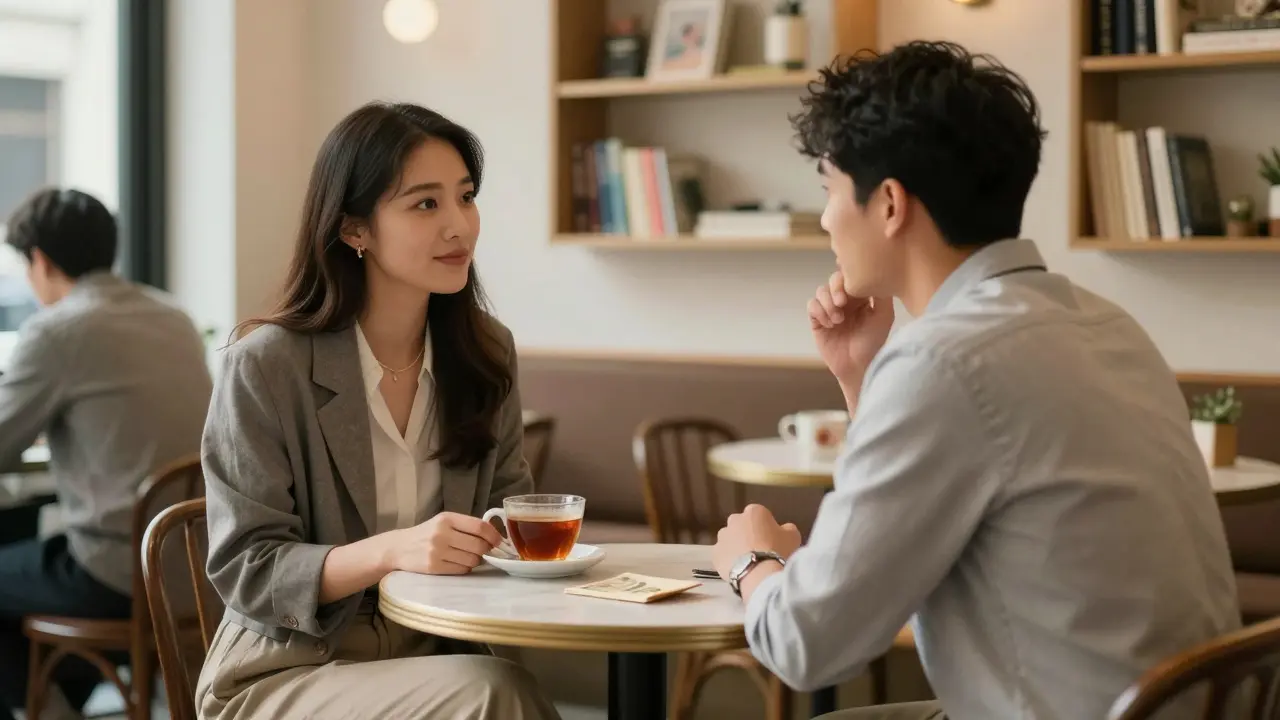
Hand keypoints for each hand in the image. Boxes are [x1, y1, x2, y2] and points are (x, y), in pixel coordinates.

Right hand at [387, 512, 505, 575]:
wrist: (398, 548)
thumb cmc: (426, 534)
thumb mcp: (443, 522)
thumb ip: (465, 526)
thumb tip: (494, 536)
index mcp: (447, 518)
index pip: (479, 527)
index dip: (494, 535)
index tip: (498, 542)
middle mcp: (442, 533)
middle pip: (479, 545)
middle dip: (485, 550)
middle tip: (482, 551)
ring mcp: (437, 551)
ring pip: (472, 560)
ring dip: (475, 560)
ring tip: (465, 556)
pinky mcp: (434, 567)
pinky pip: (462, 570)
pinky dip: (464, 568)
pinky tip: (456, 563)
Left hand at [712, 504, 802, 581]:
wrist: (759, 573)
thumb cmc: (778, 550)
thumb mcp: (792, 536)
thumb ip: (786, 529)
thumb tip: (783, 529)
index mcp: (754, 511)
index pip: (760, 515)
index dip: (766, 527)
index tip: (771, 539)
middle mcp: (735, 520)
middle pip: (742, 525)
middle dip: (748, 534)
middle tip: (759, 549)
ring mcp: (722, 536)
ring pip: (730, 539)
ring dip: (736, 546)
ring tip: (748, 561)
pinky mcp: (715, 553)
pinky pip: (723, 554)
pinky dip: (729, 560)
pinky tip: (739, 569)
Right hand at [808, 270, 893, 383]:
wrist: (858, 366)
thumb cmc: (873, 342)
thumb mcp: (883, 317)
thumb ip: (881, 296)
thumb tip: (877, 274)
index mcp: (861, 296)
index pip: (851, 276)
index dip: (848, 273)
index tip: (850, 275)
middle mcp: (844, 300)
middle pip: (833, 280)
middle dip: (835, 288)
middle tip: (842, 302)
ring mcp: (830, 309)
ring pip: (821, 291)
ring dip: (827, 303)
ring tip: (838, 320)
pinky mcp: (817, 320)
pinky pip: (812, 306)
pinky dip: (819, 312)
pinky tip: (829, 324)